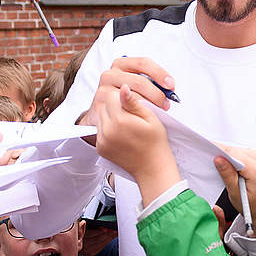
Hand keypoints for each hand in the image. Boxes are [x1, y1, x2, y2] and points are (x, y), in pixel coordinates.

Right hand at [81, 57, 176, 125]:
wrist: (103, 113)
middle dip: (156, 93)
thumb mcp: (136, 84)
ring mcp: (103, 89)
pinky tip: (143, 117)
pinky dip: (135, 112)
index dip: (160, 73)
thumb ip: (150, 81)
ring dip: (148, 105)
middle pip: (139, 80)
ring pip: (131, 96)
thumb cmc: (125, 97)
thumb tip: (171, 88)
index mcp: (121, 64)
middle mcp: (110, 74)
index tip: (171, 86)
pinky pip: (122, 109)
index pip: (144, 63)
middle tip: (167, 104)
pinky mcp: (100, 105)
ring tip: (159, 113)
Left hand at [93, 85, 180, 202]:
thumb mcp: (151, 118)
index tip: (132, 104)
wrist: (152, 168)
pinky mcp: (100, 148)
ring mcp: (102, 140)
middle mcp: (107, 130)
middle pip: (102, 105)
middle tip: (129, 114)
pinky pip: (99, 130)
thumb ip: (134, 102)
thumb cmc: (155, 143)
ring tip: (125, 124)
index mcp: (120, 120)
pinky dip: (108, 128)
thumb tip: (123, 87)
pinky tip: (121, 133)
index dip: (121, 96)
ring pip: (99, 116)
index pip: (111, 95)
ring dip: (110, 115)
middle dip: (114, 105)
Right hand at [212, 150, 255, 237]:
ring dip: (227, 156)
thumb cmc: (251, 204)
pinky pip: (241, 153)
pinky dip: (232, 158)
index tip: (206, 149)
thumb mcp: (235, 193)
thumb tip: (218, 159)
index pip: (234, 154)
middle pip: (235, 150)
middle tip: (209, 160)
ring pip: (237, 150)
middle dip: (222, 154)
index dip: (219, 151)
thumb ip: (227, 175)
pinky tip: (228, 166)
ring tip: (219, 166)